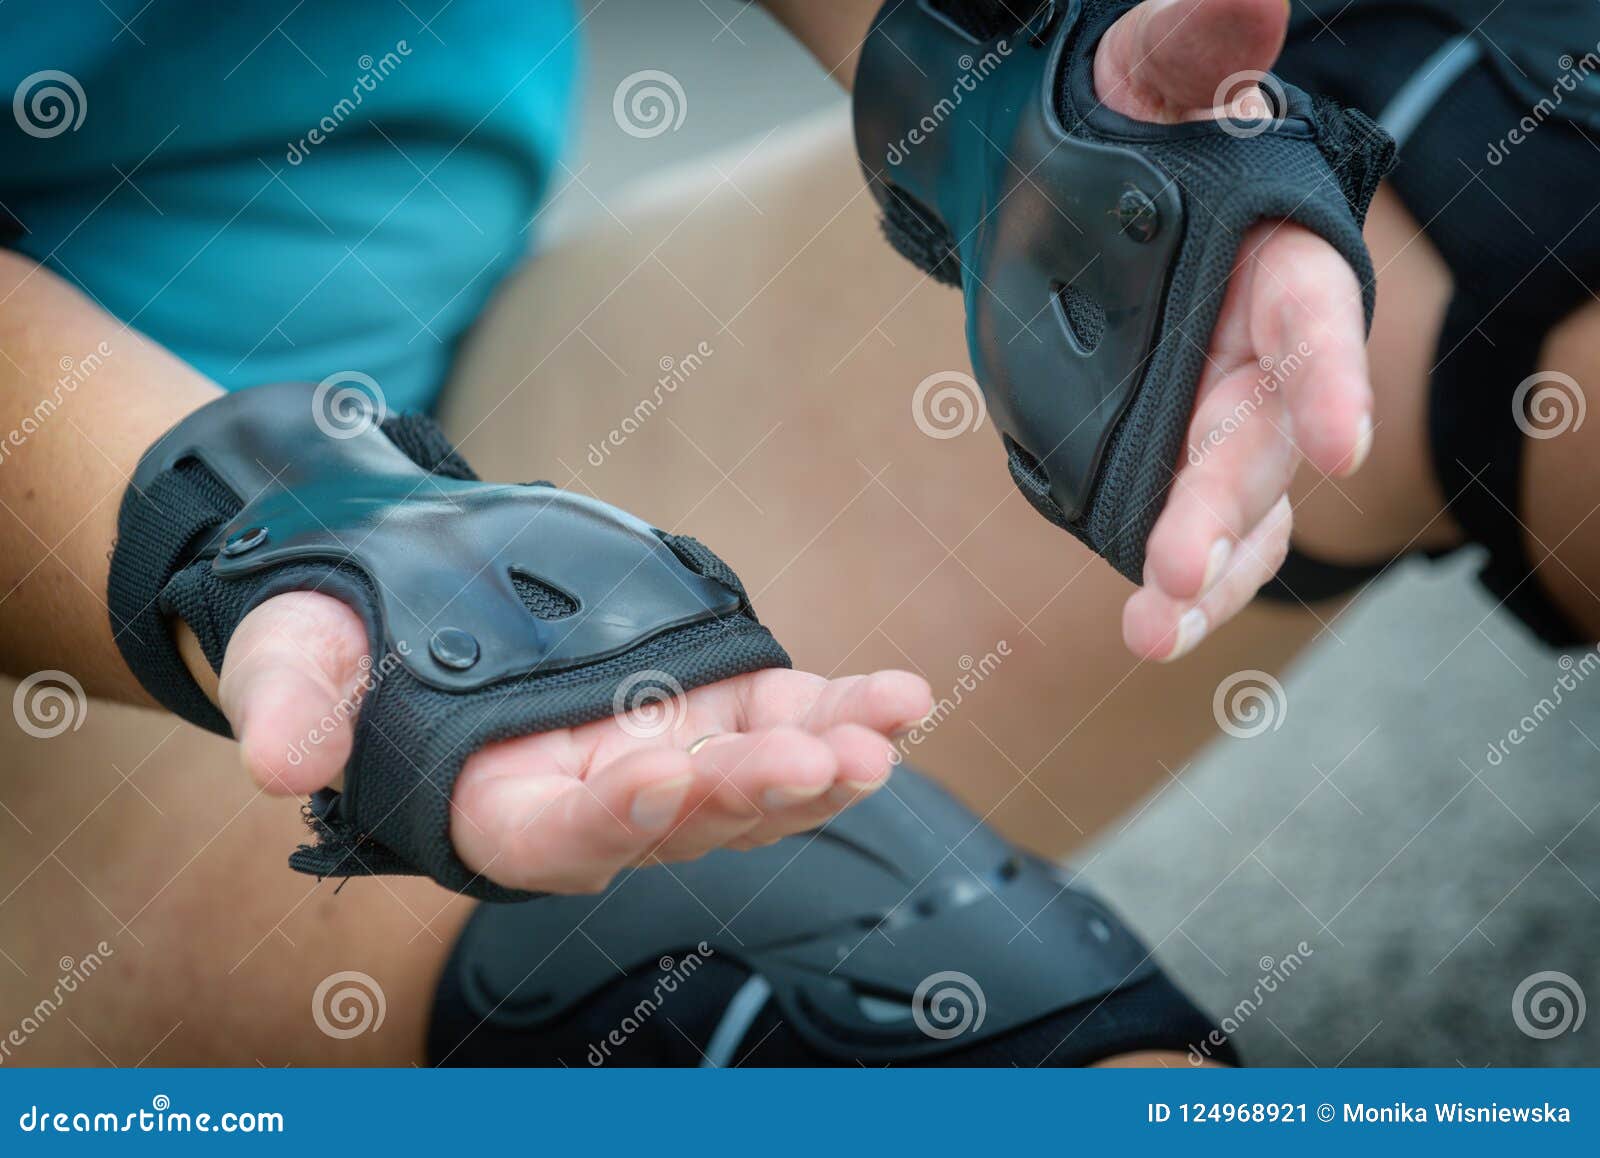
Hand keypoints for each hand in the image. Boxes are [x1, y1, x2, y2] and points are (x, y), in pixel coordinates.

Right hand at [184, 591, 931, 893]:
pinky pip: (784, 717)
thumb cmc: (339, 635)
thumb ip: (288, 706)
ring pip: (754, 780)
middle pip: (684, 819)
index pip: (561, 837)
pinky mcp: (704, 705)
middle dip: (750, 794)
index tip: (657, 777)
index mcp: (497, 810)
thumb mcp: (289, 654)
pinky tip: (903, 698)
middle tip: (818, 763)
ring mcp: (660, 754)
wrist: (403, 590)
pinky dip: (841, 713)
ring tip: (885, 731)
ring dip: (823, 762)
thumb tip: (275, 764)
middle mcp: (594, 802)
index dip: (612, 818)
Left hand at [1096, 0, 1374, 659]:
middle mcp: (1264, 355)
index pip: (1316, 323)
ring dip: (1203, 574)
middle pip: (1260, 440)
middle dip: (1224, 504)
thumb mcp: (1152, 74)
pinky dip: (1175, 586)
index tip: (1336, 438)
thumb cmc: (1122, 124)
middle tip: (1175, 568)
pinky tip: (1148, 627)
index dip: (1330, 380)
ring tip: (1153, 632)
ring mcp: (1215, 417)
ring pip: (1235, 511)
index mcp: (1281, 263)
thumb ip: (1201, 48)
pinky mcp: (1163, 460)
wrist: (1052, 185)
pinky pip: (1187, 533)